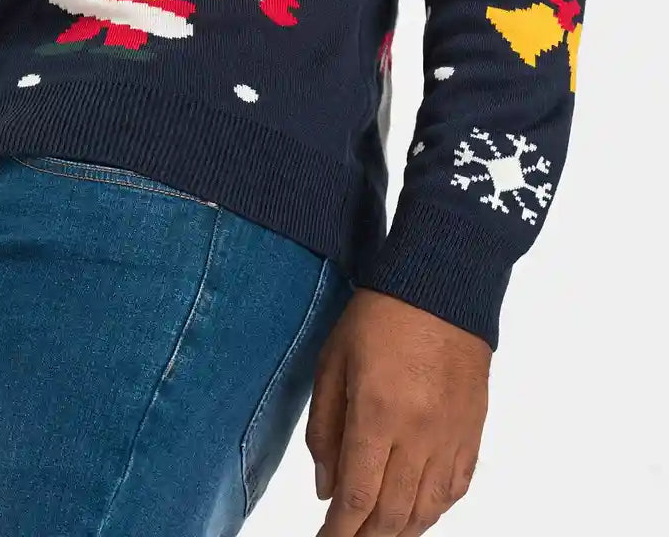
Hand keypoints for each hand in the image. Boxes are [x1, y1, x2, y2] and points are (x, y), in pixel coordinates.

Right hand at [259, 0, 299, 25]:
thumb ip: (293, 3)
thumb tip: (297, 6)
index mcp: (282, 14)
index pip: (289, 20)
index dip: (293, 21)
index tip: (295, 20)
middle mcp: (277, 16)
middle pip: (283, 21)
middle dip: (288, 22)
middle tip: (291, 21)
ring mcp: (271, 15)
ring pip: (278, 20)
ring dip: (283, 20)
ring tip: (286, 19)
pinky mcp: (268, 13)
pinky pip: (274, 17)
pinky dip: (278, 18)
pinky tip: (279, 15)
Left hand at [305, 289, 490, 534]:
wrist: (441, 285)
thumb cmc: (379, 315)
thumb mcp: (333, 360)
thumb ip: (325, 427)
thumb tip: (326, 488)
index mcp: (377, 414)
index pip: (357, 497)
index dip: (339, 532)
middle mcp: (418, 434)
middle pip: (392, 513)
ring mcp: (451, 436)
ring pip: (427, 509)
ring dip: (399, 529)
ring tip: (377, 532)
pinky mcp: (473, 431)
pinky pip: (455, 489)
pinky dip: (434, 510)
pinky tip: (416, 511)